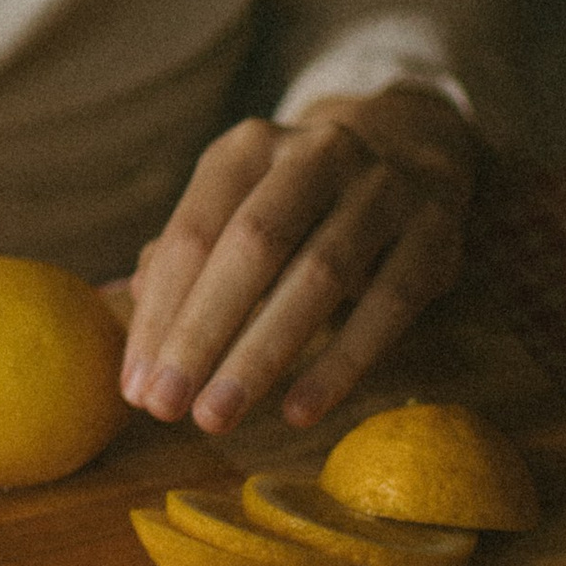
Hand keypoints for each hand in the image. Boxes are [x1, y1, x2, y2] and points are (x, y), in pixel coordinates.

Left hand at [119, 84, 480, 440]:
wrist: (411, 158)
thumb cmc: (297, 205)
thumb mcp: (239, 208)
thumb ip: (187, 255)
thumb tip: (130, 307)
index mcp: (251, 148)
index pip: (195, 232)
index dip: (162, 311)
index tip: (135, 385)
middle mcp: (317, 154)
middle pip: (252, 248)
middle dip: (201, 333)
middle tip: (164, 407)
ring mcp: (382, 189)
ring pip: (318, 276)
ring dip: (261, 354)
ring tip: (216, 417)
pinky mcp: (435, 233)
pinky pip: (388, 305)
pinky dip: (341, 362)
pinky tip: (298, 411)